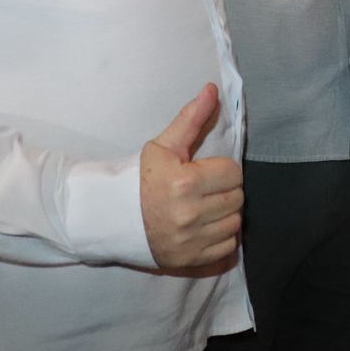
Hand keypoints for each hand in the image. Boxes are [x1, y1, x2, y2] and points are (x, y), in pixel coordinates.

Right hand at [139, 83, 243, 269]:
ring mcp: (191, 241)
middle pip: (237, 198)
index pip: (233, 172)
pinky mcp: (190, 261)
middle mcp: (190, 214)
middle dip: (224, 191)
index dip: (221, 170)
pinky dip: (220, 238)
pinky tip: (203, 228)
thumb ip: (191, 118)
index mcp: (186, 183)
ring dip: (224, 214)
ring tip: (204, 208)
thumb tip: (213, 89)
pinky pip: (227, 248)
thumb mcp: (163, 146)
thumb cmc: (139, 179)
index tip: (204, 172)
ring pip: (235, 223)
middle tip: (204, 190)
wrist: (111, 218)